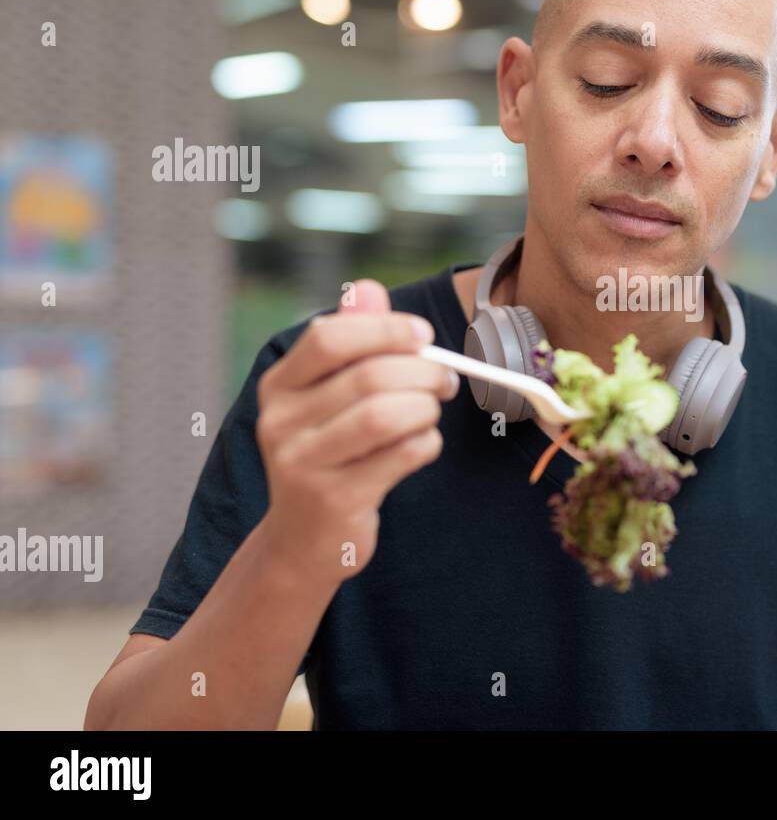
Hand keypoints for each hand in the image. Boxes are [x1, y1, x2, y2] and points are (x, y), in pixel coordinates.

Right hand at [254, 279, 457, 582]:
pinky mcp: (335, 499)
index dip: (386, 329)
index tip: (423, 336)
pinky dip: (426, 444)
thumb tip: (368, 289)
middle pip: (370, 376)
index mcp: (279, 386)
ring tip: (432, 410)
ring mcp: (304, 464)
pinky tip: (421, 445)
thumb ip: (350, 340)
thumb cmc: (329, 453)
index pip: (330, 338)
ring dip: (426, 408)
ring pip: (386, 416)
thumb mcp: (326, 396)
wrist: (302, 539)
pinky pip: (401, 456)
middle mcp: (281, 422)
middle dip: (423, 371)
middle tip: (445, 379)